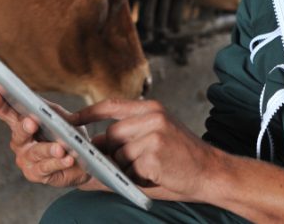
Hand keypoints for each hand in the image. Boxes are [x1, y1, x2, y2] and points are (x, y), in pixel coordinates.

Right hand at [0, 89, 92, 187]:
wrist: (82, 161)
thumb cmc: (67, 136)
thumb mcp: (60, 118)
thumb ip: (49, 110)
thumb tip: (38, 101)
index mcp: (21, 123)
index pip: (7, 112)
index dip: (0, 104)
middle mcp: (19, 142)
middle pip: (19, 132)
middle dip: (25, 127)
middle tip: (32, 122)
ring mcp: (25, 159)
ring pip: (35, 152)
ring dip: (48, 149)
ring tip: (60, 148)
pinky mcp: (35, 174)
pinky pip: (46, 167)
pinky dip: (58, 163)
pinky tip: (67, 158)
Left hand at [72, 99, 221, 201]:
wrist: (213, 173)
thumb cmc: (182, 160)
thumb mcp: (156, 141)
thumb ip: (124, 143)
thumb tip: (89, 154)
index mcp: (151, 108)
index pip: (111, 105)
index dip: (87, 113)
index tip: (69, 121)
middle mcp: (153, 116)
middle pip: (111, 134)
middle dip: (109, 153)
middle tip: (119, 166)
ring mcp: (154, 133)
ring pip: (119, 153)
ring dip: (126, 168)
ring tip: (147, 171)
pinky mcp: (155, 153)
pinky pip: (129, 168)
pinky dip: (136, 177)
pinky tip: (154, 176)